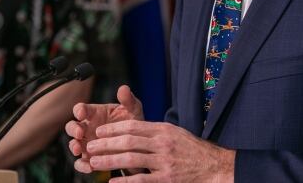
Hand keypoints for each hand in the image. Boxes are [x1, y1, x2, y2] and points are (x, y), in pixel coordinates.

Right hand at [65, 85, 143, 172]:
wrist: (140, 145)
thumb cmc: (133, 124)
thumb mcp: (133, 110)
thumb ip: (128, 100)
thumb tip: (124, 89)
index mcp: (95, 113)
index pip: (81, 109)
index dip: (79, 110)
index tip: (81, 113)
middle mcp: (88, 128)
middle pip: (72, 126)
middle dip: (73, 129)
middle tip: (80, 132)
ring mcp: (88, 143)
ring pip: (73, 144)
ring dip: (73, 146)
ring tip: (78, 149)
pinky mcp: (91, 158)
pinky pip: (81, 163)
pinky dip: (82, 165)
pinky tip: (89, 166)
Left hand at [86, 120, 234, 181]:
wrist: (213, 166)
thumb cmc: (191, 149)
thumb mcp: (174, 132)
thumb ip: (154, 131)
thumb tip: (131, 128)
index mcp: (162, 130)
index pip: (132, 126)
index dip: (113, 129)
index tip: (99, 132)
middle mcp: (162, 144)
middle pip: (128, 141)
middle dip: (106, 144)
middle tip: (89, 146)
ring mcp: (164, 162)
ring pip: (131, 159)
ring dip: (110, 161)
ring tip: (94, 162)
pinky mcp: (167, 179)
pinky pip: (141, 181)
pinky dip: (125, 182)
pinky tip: (112, 182)